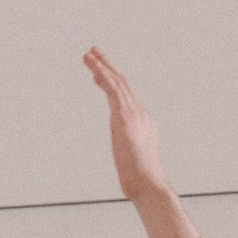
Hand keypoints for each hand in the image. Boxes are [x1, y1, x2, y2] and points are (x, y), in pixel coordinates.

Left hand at [84, 48, 169, 205]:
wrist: (149, 185)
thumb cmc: (141, 180)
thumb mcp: (132, 159)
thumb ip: (127, 147)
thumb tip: (124, 149)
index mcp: (143, 122)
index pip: (126, 96)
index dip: (112, 82)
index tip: (99, 73)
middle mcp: (140, 113)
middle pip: (123, 83)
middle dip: (107, 66)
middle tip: (94, 52)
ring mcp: (134, 114)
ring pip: (117, 82)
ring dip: (102, 66)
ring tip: (88, 54)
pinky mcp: (125, 118)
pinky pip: (113, 90)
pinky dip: (103, 76)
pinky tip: (93, 68)